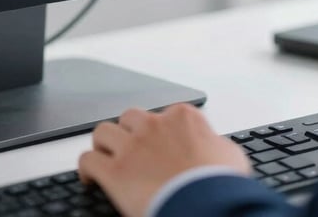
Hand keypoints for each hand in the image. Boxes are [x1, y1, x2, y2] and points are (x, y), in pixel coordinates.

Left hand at [79, 104, 249, 216]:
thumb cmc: (220, 182)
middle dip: (128, 132)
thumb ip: (216, 143)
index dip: (160, 131)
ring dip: (104, 145)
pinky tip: (90, 178)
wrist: (207, 203)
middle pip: (129, 118)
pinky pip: (88, 160)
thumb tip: (215, 147)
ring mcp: (133, 146)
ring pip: (103, 132)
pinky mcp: (115, 171)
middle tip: (129, 148)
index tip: (160, 144)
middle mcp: (154, 125)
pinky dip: (87, 168)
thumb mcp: (230, 155)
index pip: (164, 114)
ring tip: (105, 157)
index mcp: (182, 117)